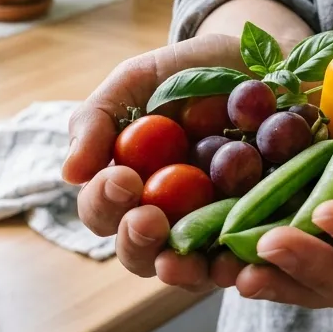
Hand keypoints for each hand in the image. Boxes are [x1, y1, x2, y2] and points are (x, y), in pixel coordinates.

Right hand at [64, 34, 250, 291]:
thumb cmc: (189, 72)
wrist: (262, 60)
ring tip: (183, 259)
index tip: (123, 178)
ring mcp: (210, 230)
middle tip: (149, 219)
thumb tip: (70, 174)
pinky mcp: (255, 232)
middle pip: (137, 253)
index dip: (105, 202)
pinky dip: (239, 268)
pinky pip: (244, 263)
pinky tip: (238, 263)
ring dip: (181, 270)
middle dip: (137, 241)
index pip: (101, 210)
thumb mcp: (139, 81)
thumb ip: (97, 120)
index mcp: (127, 186)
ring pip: (187, 271)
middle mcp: (164, 217)